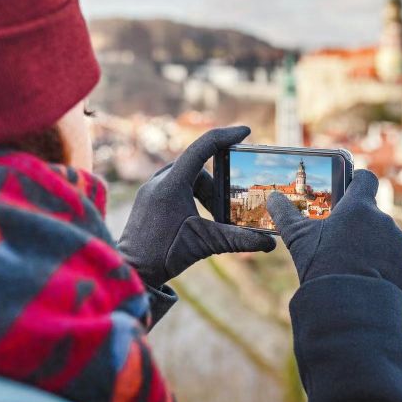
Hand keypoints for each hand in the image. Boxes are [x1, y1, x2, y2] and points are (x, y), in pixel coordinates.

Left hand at [119, 126, 276, 287]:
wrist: (131, 270)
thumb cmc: (163, 255)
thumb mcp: (205, 244)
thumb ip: (238, 240)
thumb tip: (270, 243)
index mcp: (172, 183)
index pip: (203, 147)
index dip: (226, 136)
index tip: (246, 132)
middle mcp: (160, 179)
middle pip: (199, 169)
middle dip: (219, 187)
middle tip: (231, 208)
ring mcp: (151, 187)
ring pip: (188, 178)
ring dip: (206, 194)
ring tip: (215, 218)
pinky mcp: (148, 197)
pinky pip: (176, 186)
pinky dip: (193, 197)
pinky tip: (200, 218)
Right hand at [267, 169, 401, 293]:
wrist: (350, 304)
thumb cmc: (322, 266)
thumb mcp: (298, 239)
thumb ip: (285, 214)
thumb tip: (272, 198)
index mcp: (358, 207)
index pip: (365, 179)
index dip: (357, 182)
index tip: (349, 191)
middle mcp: (383, 219)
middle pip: (373, 215)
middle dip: (361, 226)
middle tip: (343, 243)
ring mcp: (399, 241)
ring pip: (386, 238)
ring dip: (374, 247)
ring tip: (355, 266)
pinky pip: (399, 259)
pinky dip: (388, 266)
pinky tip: (371, 278)